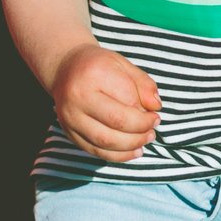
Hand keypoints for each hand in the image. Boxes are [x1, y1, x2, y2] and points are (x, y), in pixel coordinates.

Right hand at [48, 42, 160, 162]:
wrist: (64, 69)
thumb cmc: (98, 65)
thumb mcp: (123, 64)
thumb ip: (143, 84)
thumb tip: (156, 107)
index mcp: (94, 73)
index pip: (127, 98)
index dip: (146, 111)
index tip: (155, 113)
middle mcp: (78, 96)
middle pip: (116, 121)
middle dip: (141, 129)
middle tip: (153, 129)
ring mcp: (70, 117)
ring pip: (105, 141)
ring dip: (131, 145)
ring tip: (146, 140)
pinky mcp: (69, 132)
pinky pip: (95, 151)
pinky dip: (117, 155)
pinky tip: (133, 151)